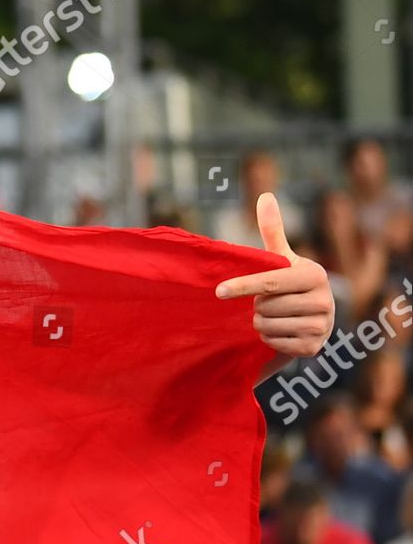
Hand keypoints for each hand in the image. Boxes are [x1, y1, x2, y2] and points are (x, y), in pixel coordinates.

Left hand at [214, 191, 333, 356]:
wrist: (310, 320)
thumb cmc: (289, 285)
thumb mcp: (282, 259)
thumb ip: (273, 230)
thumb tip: (265, 196)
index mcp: (315, 275)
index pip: (270, 282)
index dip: (242, 286)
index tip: (218, 291)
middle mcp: (325, 300)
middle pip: (265, 306)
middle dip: (256, 306)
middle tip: (267, 303)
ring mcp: (322, 326)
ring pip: (267, 325)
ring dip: (261, 323)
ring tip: (274, 316)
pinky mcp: (314, 348)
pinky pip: (274, 343)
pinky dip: (269, 338)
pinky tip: (280, 332)